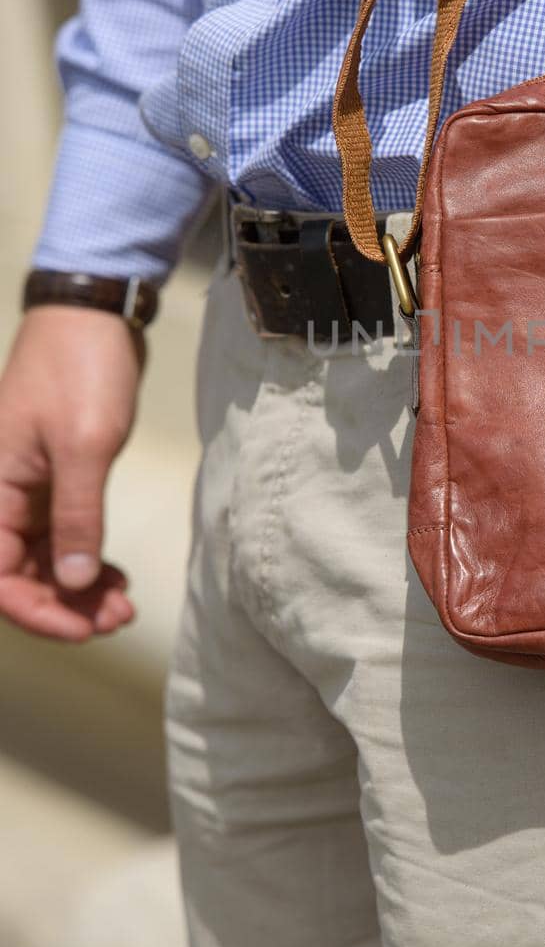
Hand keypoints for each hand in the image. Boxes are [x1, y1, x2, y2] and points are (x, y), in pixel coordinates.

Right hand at [0, 305, 144, 640]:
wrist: (95, 317)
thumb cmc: (80, 370)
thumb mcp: (84, 445)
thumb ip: (77, 516)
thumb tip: (71, 582)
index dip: (36, 612)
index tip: (83, 629)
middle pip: (20, 575)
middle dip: (65, 606)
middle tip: (116, 619)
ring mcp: (27, 490)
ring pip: (44, 561)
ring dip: (79, 589)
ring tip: (122, 607)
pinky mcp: (55, 481)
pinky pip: (62, 537)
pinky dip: (87, 561)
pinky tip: (116, 578)